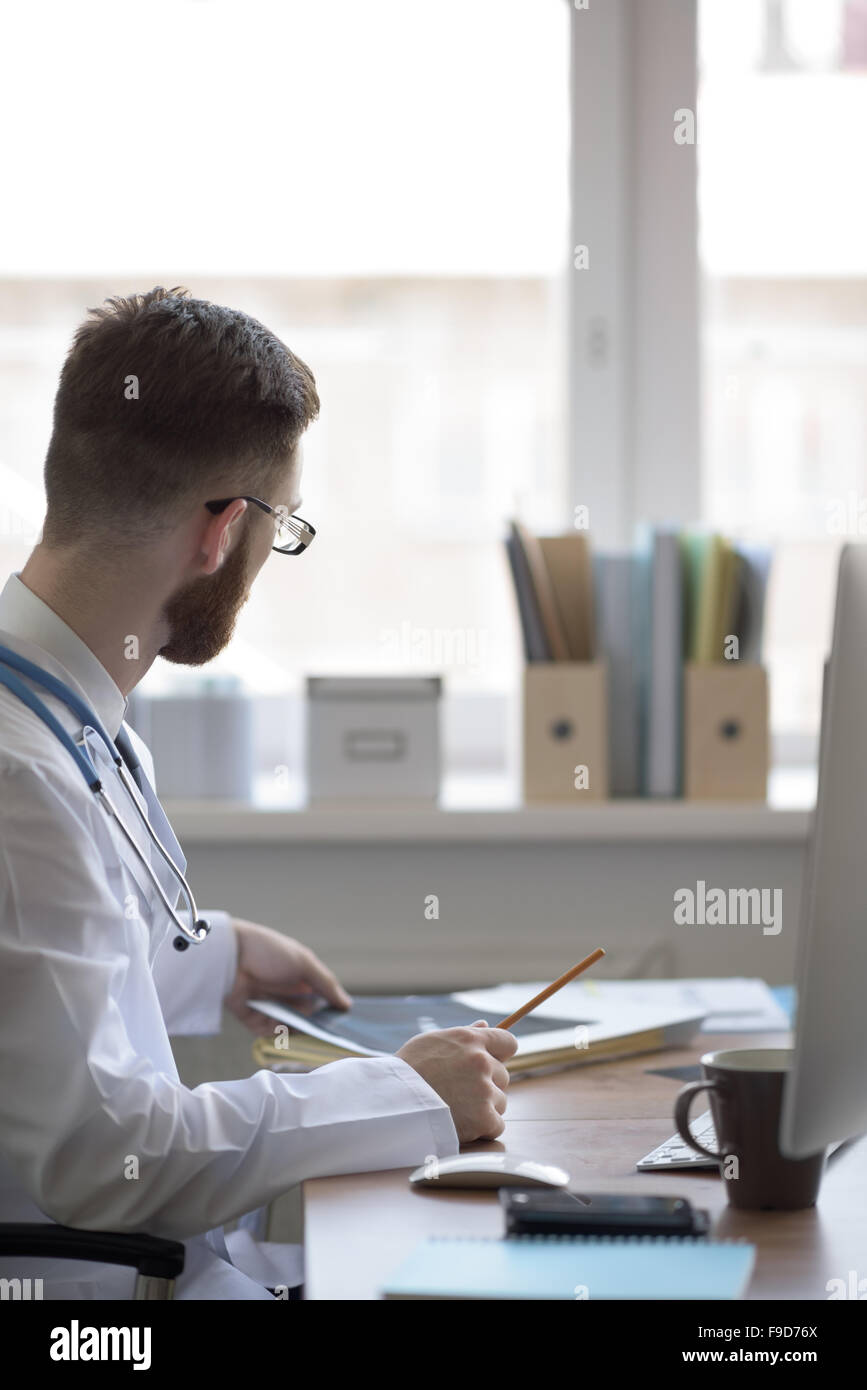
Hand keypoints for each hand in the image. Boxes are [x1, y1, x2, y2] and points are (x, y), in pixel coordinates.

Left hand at [225, 917, 351, 1035]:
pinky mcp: (252, 1017)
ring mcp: (269, 1005)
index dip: (331, 1009)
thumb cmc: (268, 951)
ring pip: (288, 1026)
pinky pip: (267, 1031)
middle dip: (314, 1023)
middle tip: (324, 1030)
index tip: (344, 1021)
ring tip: (299, 1024)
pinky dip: (274, 1030)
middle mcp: (285, 992)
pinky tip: (277, 1022)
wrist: (229, 955)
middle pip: (306, 1015)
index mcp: (299, 976)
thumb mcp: (304, 963)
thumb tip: (347, 1004)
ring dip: (294, 1027)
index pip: (321, 997)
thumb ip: (326, 984)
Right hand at [396, 1021, 517, 1142]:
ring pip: (500, 1101)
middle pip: (503, 1075)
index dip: (501, 1054)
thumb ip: (463, 1035)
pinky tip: (463, 1124)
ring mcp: (484, 1091)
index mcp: (471, 1040)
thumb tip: (485, 1024)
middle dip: (488, 1084)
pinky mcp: (483, 1118)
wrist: (392, 1102)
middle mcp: (482, 1062)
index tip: (491, 1063)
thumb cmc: (408, 1070)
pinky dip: (483, 1128)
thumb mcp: (432, 1042)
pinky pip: (496, 1125)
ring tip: (457, 1108)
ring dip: (485, 1107)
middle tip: (461, 1092)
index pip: (508, 1042)